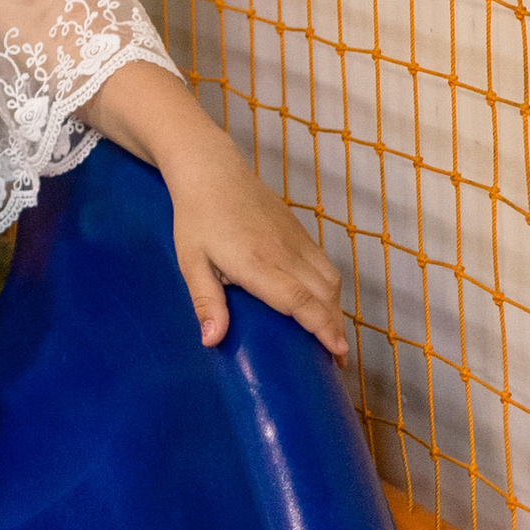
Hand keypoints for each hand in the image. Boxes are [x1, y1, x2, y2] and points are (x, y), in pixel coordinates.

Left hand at [162, 129, 348, 358]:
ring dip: (336, 308)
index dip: (322, 328)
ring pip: (330, 278)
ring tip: (334, 336)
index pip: (300, 300)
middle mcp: (283, 251)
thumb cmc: (196, 218)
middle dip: (335, 328)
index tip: (338, 353)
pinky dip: (332, 287)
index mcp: (257, 263)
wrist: (211, 169)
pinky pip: (324, 262)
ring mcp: (295, 238)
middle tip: (338, 360)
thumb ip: (206, 301)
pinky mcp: (298, 229)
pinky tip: (325, 302)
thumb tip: (212, 341)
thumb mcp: (191, 261)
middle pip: (323, 294)